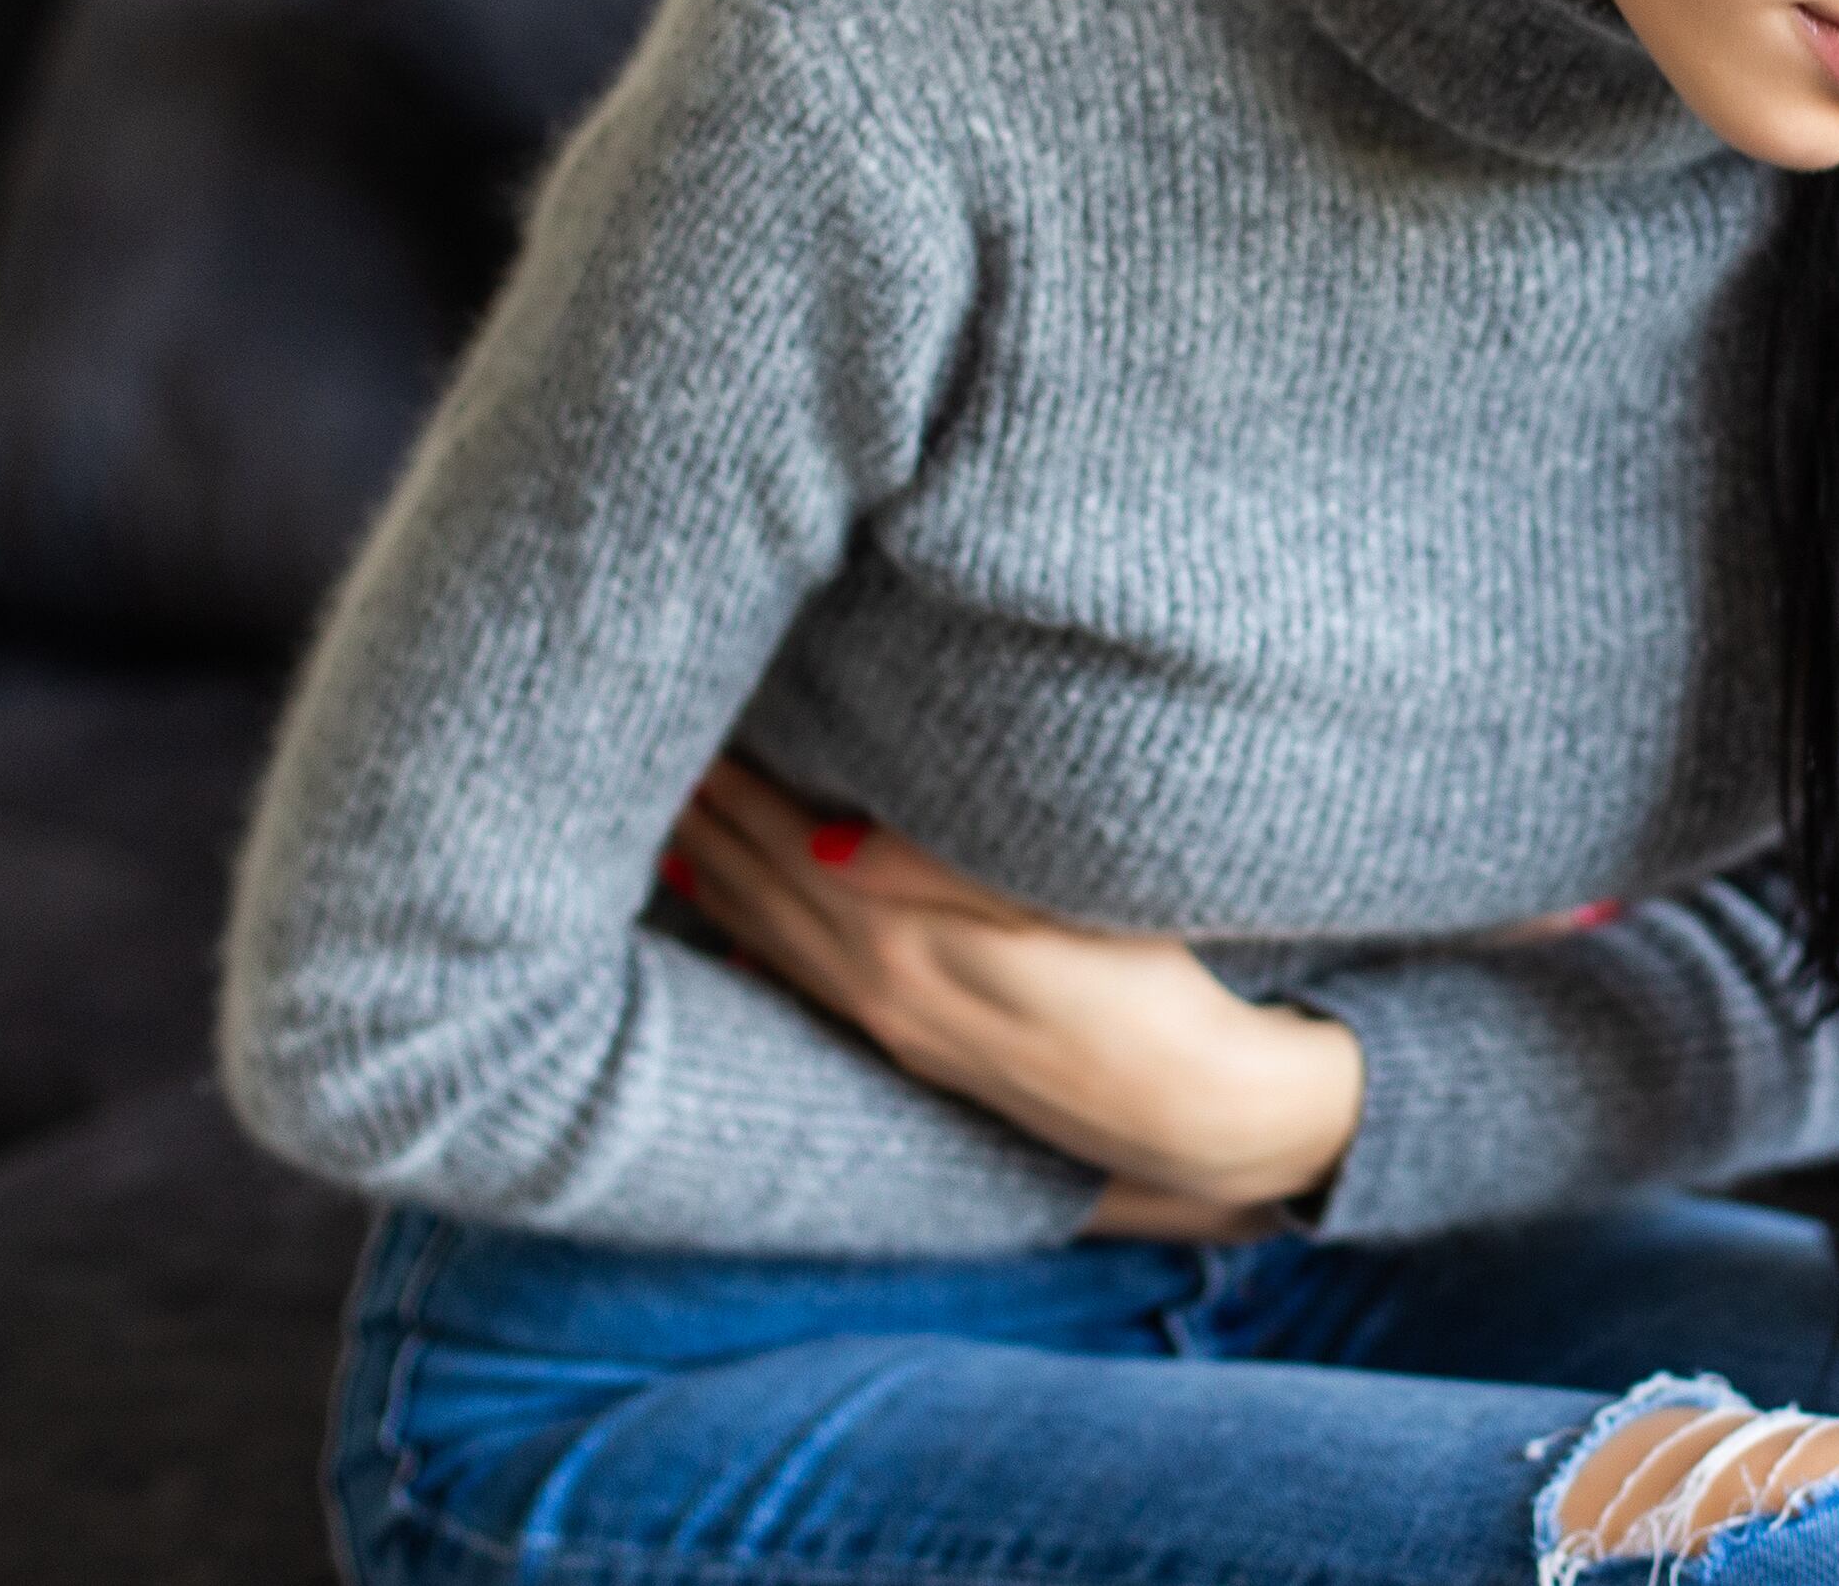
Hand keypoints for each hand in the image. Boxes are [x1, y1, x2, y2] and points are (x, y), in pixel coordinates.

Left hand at [664, 756, 1362, 1220]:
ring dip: (721, 885)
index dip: (738, 791)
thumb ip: (942, 873)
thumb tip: (824, 841)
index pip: (790, 847)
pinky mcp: (921, 1051)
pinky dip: (761, 956)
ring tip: (673, 833)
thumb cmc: (1146, 987)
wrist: (1192, 1110)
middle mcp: (882, 990)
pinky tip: (735, 945)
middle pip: (767, 893)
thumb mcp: (1062, 912)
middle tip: (646, 760)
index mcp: (906, 945)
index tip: (689, 728)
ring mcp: (896, 1027)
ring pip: (778, 942)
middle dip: (709, 827)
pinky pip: (810, 994)